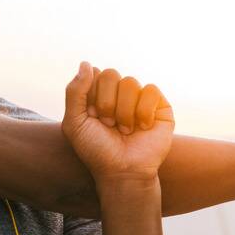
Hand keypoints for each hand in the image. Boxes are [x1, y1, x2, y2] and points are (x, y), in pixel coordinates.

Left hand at [62, 61, 174, 180]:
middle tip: (108, 125)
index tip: (92, 117)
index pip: (93, 73)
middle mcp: (118, 94)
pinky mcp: (159, 106)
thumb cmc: (96, 150)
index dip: (91, 96)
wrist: (123, 172)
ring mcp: (139, 99)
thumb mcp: (74, 123)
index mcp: (97, 94)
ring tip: (125, 131)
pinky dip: (143, 111)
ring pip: (130, 82)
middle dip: (106, 103)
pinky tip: (142, 128)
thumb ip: (74, 92)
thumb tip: (86, 63)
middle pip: (111, 74)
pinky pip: (150, 90)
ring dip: (124, 111)